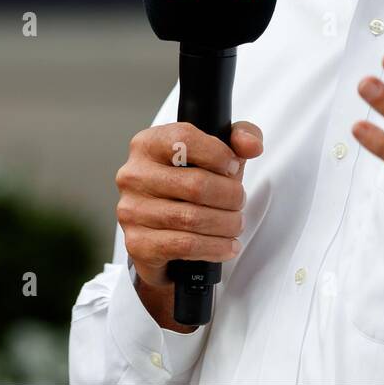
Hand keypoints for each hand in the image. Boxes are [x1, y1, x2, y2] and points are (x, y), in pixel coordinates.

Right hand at [115, 120, 262, 290]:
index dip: (218, 154)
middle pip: (195, 184)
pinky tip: (227, 246)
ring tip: (236, 224)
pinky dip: (215, 247)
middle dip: (230, 196)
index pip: (185, 140)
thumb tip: (252, 146)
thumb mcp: (218, 152)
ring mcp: (131, 210)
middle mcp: (133, 175)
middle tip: (239, 202)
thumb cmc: (192, 184)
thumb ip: (241, 137)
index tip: (234, 167)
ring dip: (226, 224)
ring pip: (192, 218)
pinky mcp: (137, 243)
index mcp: (148, 144)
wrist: (164, 230)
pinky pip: (185, 245)